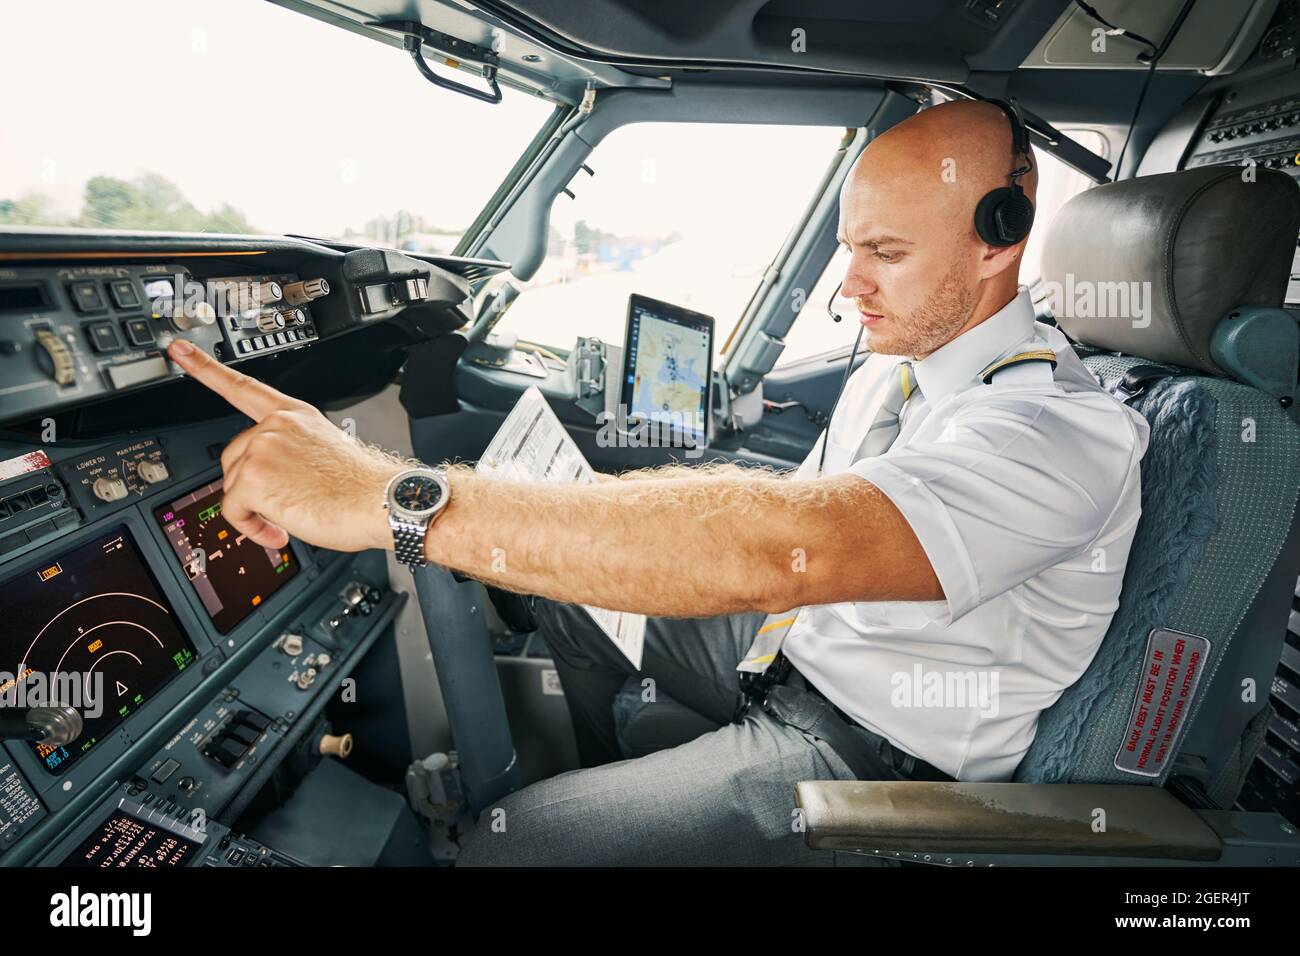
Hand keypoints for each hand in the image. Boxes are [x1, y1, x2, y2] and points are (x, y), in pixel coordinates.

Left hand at [167, 340, 407, 552]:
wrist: (383, 502)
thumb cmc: (364, 488)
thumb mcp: (326, 452)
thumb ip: (292, 452)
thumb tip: (274, 480)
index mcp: (295, 416)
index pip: (243, 388)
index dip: (206, 368)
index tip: (178, 351)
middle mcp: (276, 426)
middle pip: (234, 458)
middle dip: (251, 487)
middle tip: (282, 504)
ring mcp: (263, 448)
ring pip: (233, 487)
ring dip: (255, 511)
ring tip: (290, 518)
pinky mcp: (253, 478)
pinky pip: (233, 511)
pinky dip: (251, 528)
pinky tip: (279, 530)